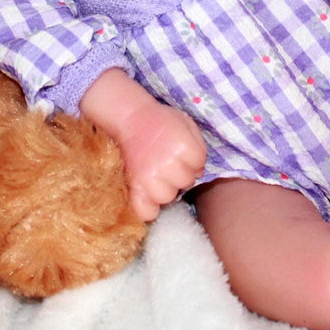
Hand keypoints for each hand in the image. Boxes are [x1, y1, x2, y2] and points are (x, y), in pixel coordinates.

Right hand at [114, 100, 206, 221]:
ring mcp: (150, 177)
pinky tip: (149, 196)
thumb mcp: (186, 124)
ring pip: (167, 197)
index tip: (180, 152)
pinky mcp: (135, 186)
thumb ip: (199, 146)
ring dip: (166, 188)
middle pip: (186, 182)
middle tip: (168, 162)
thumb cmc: (161, 120)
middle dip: (180, 173)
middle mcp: (168, 164)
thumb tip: (199, 172)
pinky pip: (146, 211)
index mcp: (184, 147)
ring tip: (158, 176)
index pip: (199, 165)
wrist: (130, 118)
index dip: (192, 159)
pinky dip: (149, 208)